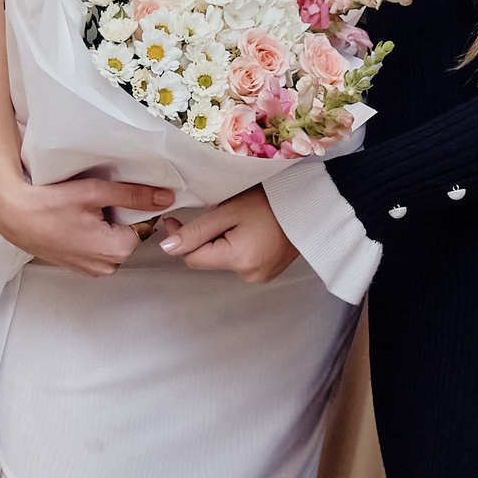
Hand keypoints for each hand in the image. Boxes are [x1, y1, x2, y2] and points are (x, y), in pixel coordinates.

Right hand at [0, 172, 175, 278]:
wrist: (13, 215)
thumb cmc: (48, 204)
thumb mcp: (96, 193)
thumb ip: (134, 195)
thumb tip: (166, 197)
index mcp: (117, 250)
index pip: (144, 225)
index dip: (132, 207)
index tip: (112, 197)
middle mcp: (106, 266)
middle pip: (128, 235)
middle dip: (117, 217)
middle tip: (93, 203)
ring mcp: (90, 269)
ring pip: (112, 241)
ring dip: (103, 226)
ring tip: (81, 211)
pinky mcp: (77, 267)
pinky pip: (96, 248)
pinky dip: (90, 235)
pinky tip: (74, 221)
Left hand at [157, 186, 300, 284]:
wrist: (310, 203)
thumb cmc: (271, 201)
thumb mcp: (229, 211)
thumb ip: (197, 230)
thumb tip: (168, 248)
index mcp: (239, 260)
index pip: (192, 258)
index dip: (180, 238)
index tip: (175, 219)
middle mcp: (250, 276)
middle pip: (208, 259)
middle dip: (205, 237)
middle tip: (217, 212)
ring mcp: (261, 276)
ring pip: (223, 259)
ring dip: (221, 241)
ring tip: (239, 219)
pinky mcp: (268, 272)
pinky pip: (239, 260)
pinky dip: (237, 246)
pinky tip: (250, 229)